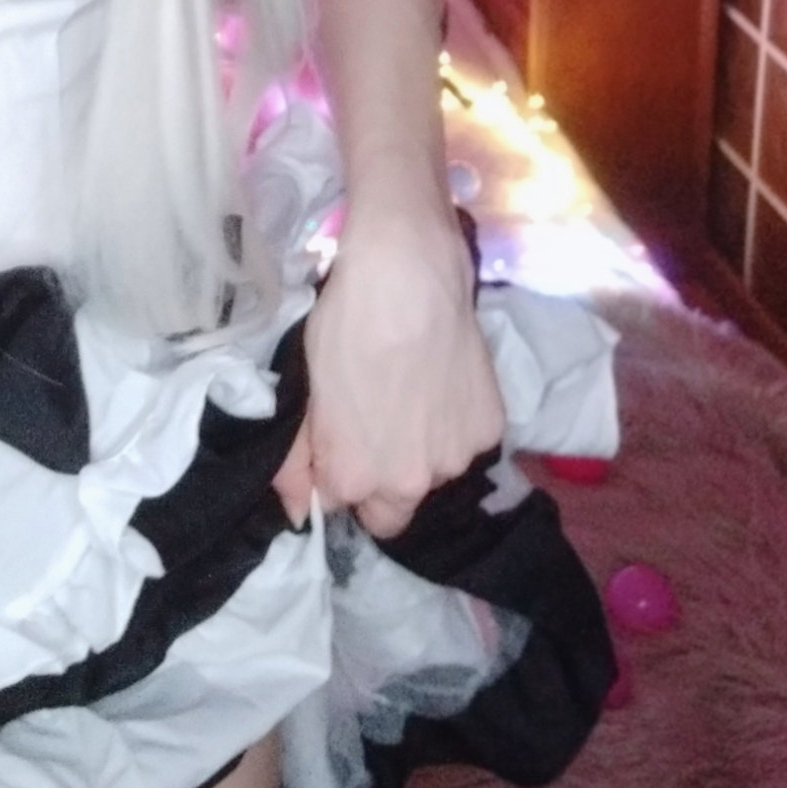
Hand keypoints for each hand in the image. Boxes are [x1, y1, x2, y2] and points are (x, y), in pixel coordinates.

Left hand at [273, 207, 503, 540]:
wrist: (407, 276)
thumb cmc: (344, 326)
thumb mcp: (303, 389)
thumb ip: (294, 461)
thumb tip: (297, 512)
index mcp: (355, 477)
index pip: (342, 505)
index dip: (338, 473)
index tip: (340, 440)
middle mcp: (410, 483)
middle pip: (394, 507)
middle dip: (382, 478)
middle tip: (378, 422)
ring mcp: (457, 459)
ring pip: (434, 474)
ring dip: (421, 450)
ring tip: (412, 393)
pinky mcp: (492, 430)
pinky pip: (465, 441)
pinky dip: (454, 422)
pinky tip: (442, 380)